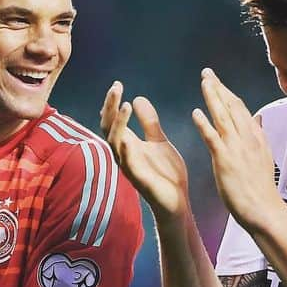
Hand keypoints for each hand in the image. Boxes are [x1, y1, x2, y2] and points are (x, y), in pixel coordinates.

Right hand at [100, 80, 189, 223]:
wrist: (178, 201)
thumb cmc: (166, 174)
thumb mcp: (159, 141)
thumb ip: (149, 122)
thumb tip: (137, 98)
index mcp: (129, 144)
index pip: (113, 120)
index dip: (111, 103)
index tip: (117, 84)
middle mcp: (125, 154)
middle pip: (108, 127)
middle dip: (110, 107)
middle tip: (116, 87)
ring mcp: (130, 167)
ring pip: (115, 143)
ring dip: (118, 124)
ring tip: (125, 105)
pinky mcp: (139, 180)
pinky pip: (128, 165)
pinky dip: (127, 151)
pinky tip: (128, 139)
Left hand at [194, 68, 281, 229]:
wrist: (264, 209)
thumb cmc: (261, 188)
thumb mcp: (264, 156)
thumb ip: (258, 135)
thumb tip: (258, 118)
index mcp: (255, 137)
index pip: (240, 109)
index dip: (228, 94)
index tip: (218, 82)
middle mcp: (247, 138)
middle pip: (232, 107)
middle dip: (219, 88)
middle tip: (207, 73)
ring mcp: (236, 148)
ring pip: (223, 116)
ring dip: (212, 97)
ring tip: (203, 82)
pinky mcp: (226, 160)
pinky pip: (213, 138)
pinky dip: (204, 124)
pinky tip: (196, 113)